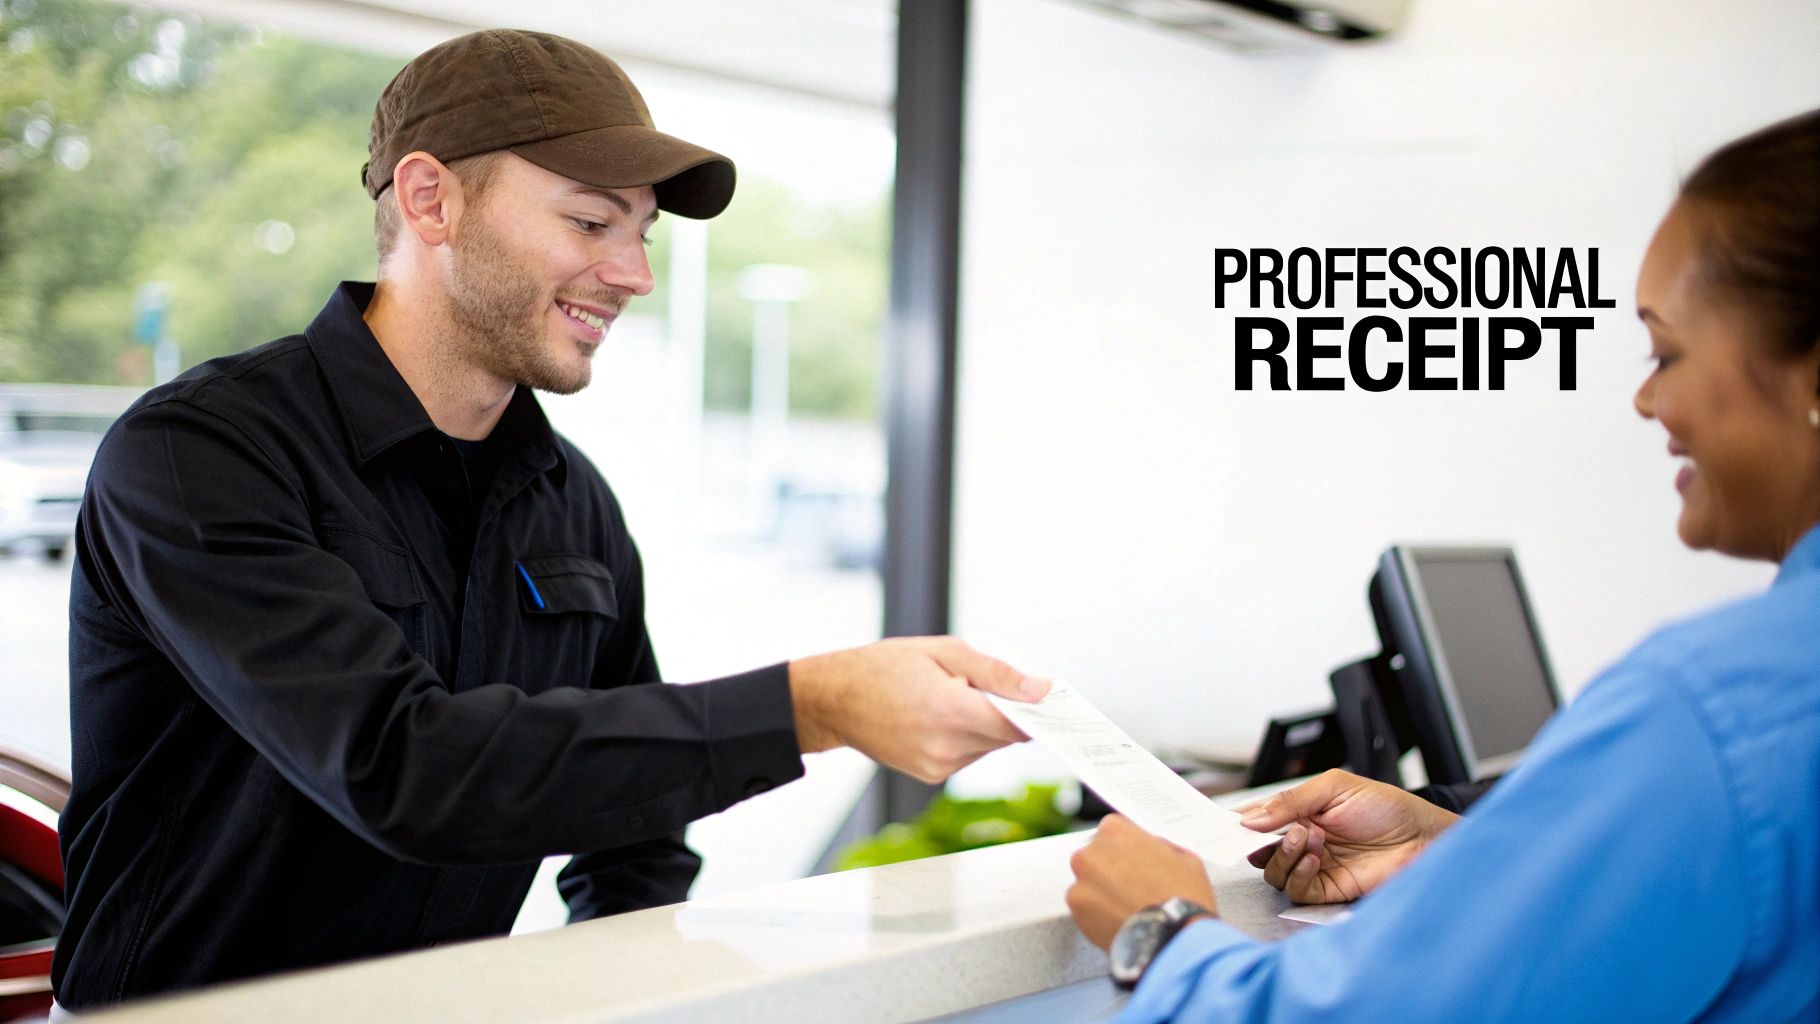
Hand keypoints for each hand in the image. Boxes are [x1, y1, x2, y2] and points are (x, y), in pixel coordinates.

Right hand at [787, 636, 1048, 782]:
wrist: (834, 700)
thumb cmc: (884, 666)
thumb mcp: (944, 651)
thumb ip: (996, 674)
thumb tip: (1039, 690)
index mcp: (950, 711)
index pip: (1017, 724)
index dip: (1039, 713)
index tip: (1055, 702)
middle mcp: (946, 747)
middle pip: (1005, 735)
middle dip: (1007, 711)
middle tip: (999, 685)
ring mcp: (937, 766)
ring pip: (988, 746)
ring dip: (985, 724)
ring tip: (956, 695)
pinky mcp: (931, 775)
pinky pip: (967, 755)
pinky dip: (966, 736)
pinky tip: (941, 715)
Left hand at [1067, 814, 1216, 950]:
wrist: (1174, 937)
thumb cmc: (1183, 896)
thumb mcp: (1183, 857)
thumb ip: (1158, 846)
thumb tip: (1150, 849)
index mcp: (1115, 830)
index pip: (1114, 832)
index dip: (1127, 850)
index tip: (1136, 863)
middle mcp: (1091, 851)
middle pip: (1097, 856)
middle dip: (1111, 869)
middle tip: (1132, 889)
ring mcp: (1080, 880)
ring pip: (1088, 882)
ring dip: (1102, 892)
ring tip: (1127, 909)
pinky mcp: (1076, 909)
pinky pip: (1085, 907)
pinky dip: (1097, 914)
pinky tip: (1119, 921)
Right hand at [1239, 769, 1458, 903]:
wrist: (1421, 837)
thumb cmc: (1385, 807)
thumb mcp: (1334, 788)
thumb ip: (1290, 801)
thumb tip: (1250, 818)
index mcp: (1299, 813)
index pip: (1258, 818)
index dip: (1237, 822)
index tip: (1220, 824)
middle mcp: (1301, 841)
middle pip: (1258, 850)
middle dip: (1257, 841)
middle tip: (1268, 831)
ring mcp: (1313, 866)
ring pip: (1273, 873)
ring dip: (1284, 855)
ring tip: (1308, 838)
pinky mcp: (1327, 890)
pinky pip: (1296, 890)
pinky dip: (1300, 874)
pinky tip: (1318, 858)